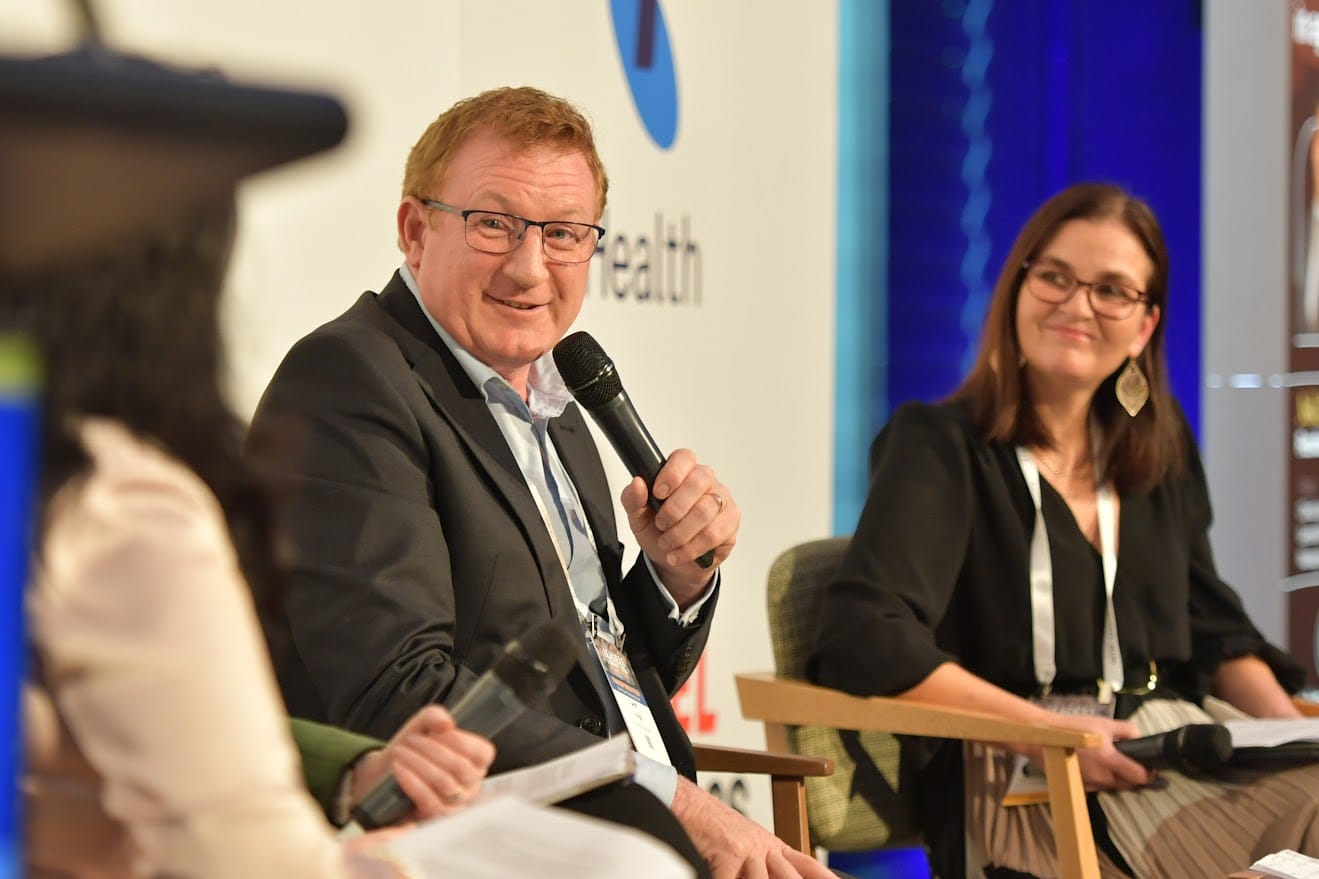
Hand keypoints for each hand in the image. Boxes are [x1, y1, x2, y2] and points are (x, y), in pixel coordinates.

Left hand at [350, 704, 494, 819]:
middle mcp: (471, 784)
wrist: (387, 772)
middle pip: (460, 767)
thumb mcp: (423, 725)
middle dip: (432, 750)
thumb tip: (446, 724)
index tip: (439, 732)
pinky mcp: (435, 815)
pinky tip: (399, 768)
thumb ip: (435, 716)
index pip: (483, 753)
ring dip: (418, 763)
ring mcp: (455, 802)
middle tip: (411, 740)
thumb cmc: (413, 748)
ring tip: (401, 752)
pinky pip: (428, 799)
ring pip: (444, 783)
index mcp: (476, 761)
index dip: (462, 741)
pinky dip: (411, 781)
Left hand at [620, 448, 738, 606]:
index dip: (672, 474)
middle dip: (674, 509)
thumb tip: (637, 483)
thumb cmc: (659, 531)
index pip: (684, 458)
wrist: (675, 561)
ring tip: (667, 543)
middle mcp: (706, 481)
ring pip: (705, 510)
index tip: (658, 493)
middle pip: (698, 482)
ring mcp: (722, 500)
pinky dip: (691, 548)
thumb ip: (633, 499)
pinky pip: (714, 533)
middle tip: (661, 524)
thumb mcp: (638, 517)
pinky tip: (680, 552)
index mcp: (683, 472)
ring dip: (680, 532)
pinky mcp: (730, 522)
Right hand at [670, 776, 832, 878]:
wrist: (683, 802)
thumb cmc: (707, 825)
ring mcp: (747, 850)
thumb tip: (768, 871)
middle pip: (789, 878)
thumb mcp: (742, 842)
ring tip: (738, 875)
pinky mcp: (726, 854)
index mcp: (770, 845)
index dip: (824, 878)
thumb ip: (762, 862)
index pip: (806, 866)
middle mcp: (763, 847)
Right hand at [1022, 713, 1152, 791]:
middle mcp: (1102, 776)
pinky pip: (1100, 787)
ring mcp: (1091, 784)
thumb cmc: (1072, 727)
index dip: (1149, 774)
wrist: (1044, 737)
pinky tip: (1097, 768)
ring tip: (1114, 765)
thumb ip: (1126, 730)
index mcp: (1110, 760)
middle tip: (1132, 764)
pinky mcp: (1081, 787)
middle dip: (1134, 777)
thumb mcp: (1103, 723)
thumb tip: (1140, 738)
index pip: (1140, 777)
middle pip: (1129, 785)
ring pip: (1114, 787)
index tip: (1151, 768)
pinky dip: (1103, 780)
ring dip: (1119, 779)